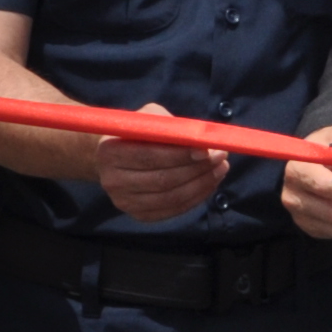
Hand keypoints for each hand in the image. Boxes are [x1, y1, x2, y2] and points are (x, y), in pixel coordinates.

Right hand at [94, 104, 231, 222]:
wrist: (115, 158)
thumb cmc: (138, 133)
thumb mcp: (148, 117)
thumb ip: (169, 123)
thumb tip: (200, 138)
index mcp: (109, 152)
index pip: (149, 156)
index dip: (180, 155)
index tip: (206, 149)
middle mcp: (112, 180)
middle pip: (162, 180)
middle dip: (197, 170)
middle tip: (221, 157)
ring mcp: (124, 202)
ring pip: (171, 198)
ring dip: (202, 184)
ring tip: (221, 168)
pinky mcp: (138, 215)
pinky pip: (173, 210)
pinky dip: (196, 197)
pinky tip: (210, 182)